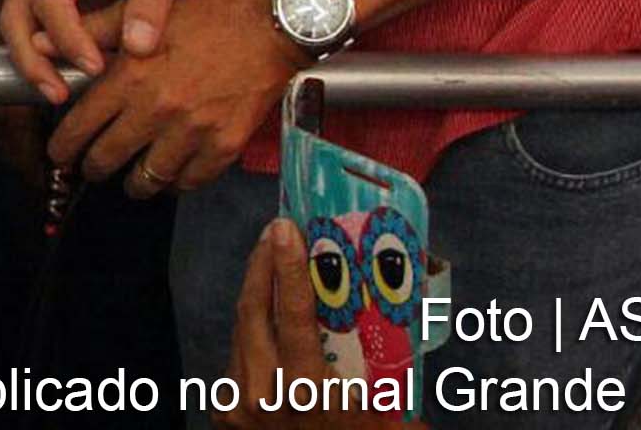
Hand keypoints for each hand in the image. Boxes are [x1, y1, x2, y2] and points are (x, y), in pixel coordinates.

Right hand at [0, 0, 191, 102]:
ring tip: (57, 93)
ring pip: (13, 25)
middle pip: (16, 13)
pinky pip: (27, 30)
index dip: (68, 37)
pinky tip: (62, 80)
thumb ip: (152, 3)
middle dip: (33, 58)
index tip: (94, 67)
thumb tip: (137, 47)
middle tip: (58, 93)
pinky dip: (39, 56)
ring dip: (30, 62)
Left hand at [50, 0, 301, 197]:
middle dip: (92, 167)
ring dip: (133, 182)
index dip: (63, 145)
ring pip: (147, 178)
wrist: (268, 26)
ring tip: (128, 178)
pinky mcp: (223, 146)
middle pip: (108, 158)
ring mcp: (192, 132)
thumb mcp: (144, 11)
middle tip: (89, 168)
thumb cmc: (206, 15)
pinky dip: (174, 183)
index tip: (59, 153)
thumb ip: (92, 30)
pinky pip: (189, 181)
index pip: (81, 125)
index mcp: (131, 77)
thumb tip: (41, 45)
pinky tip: (169, 175)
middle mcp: (157, 109)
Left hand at [221, 219, 408, 429]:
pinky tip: (268, 318)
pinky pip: (238, 359)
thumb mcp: (384, 423)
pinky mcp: (224, 411)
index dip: (288, 268)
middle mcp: (263, 393)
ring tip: (272, 262)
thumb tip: (416, 332)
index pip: (292, 317)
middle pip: (253, 311)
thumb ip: (399, 388)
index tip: (285, 229)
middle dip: (263, 265)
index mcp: (305, 392)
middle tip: (278, 232)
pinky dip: (254, 335)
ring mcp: (238, 402)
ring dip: (256, 295)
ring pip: (242, 332)